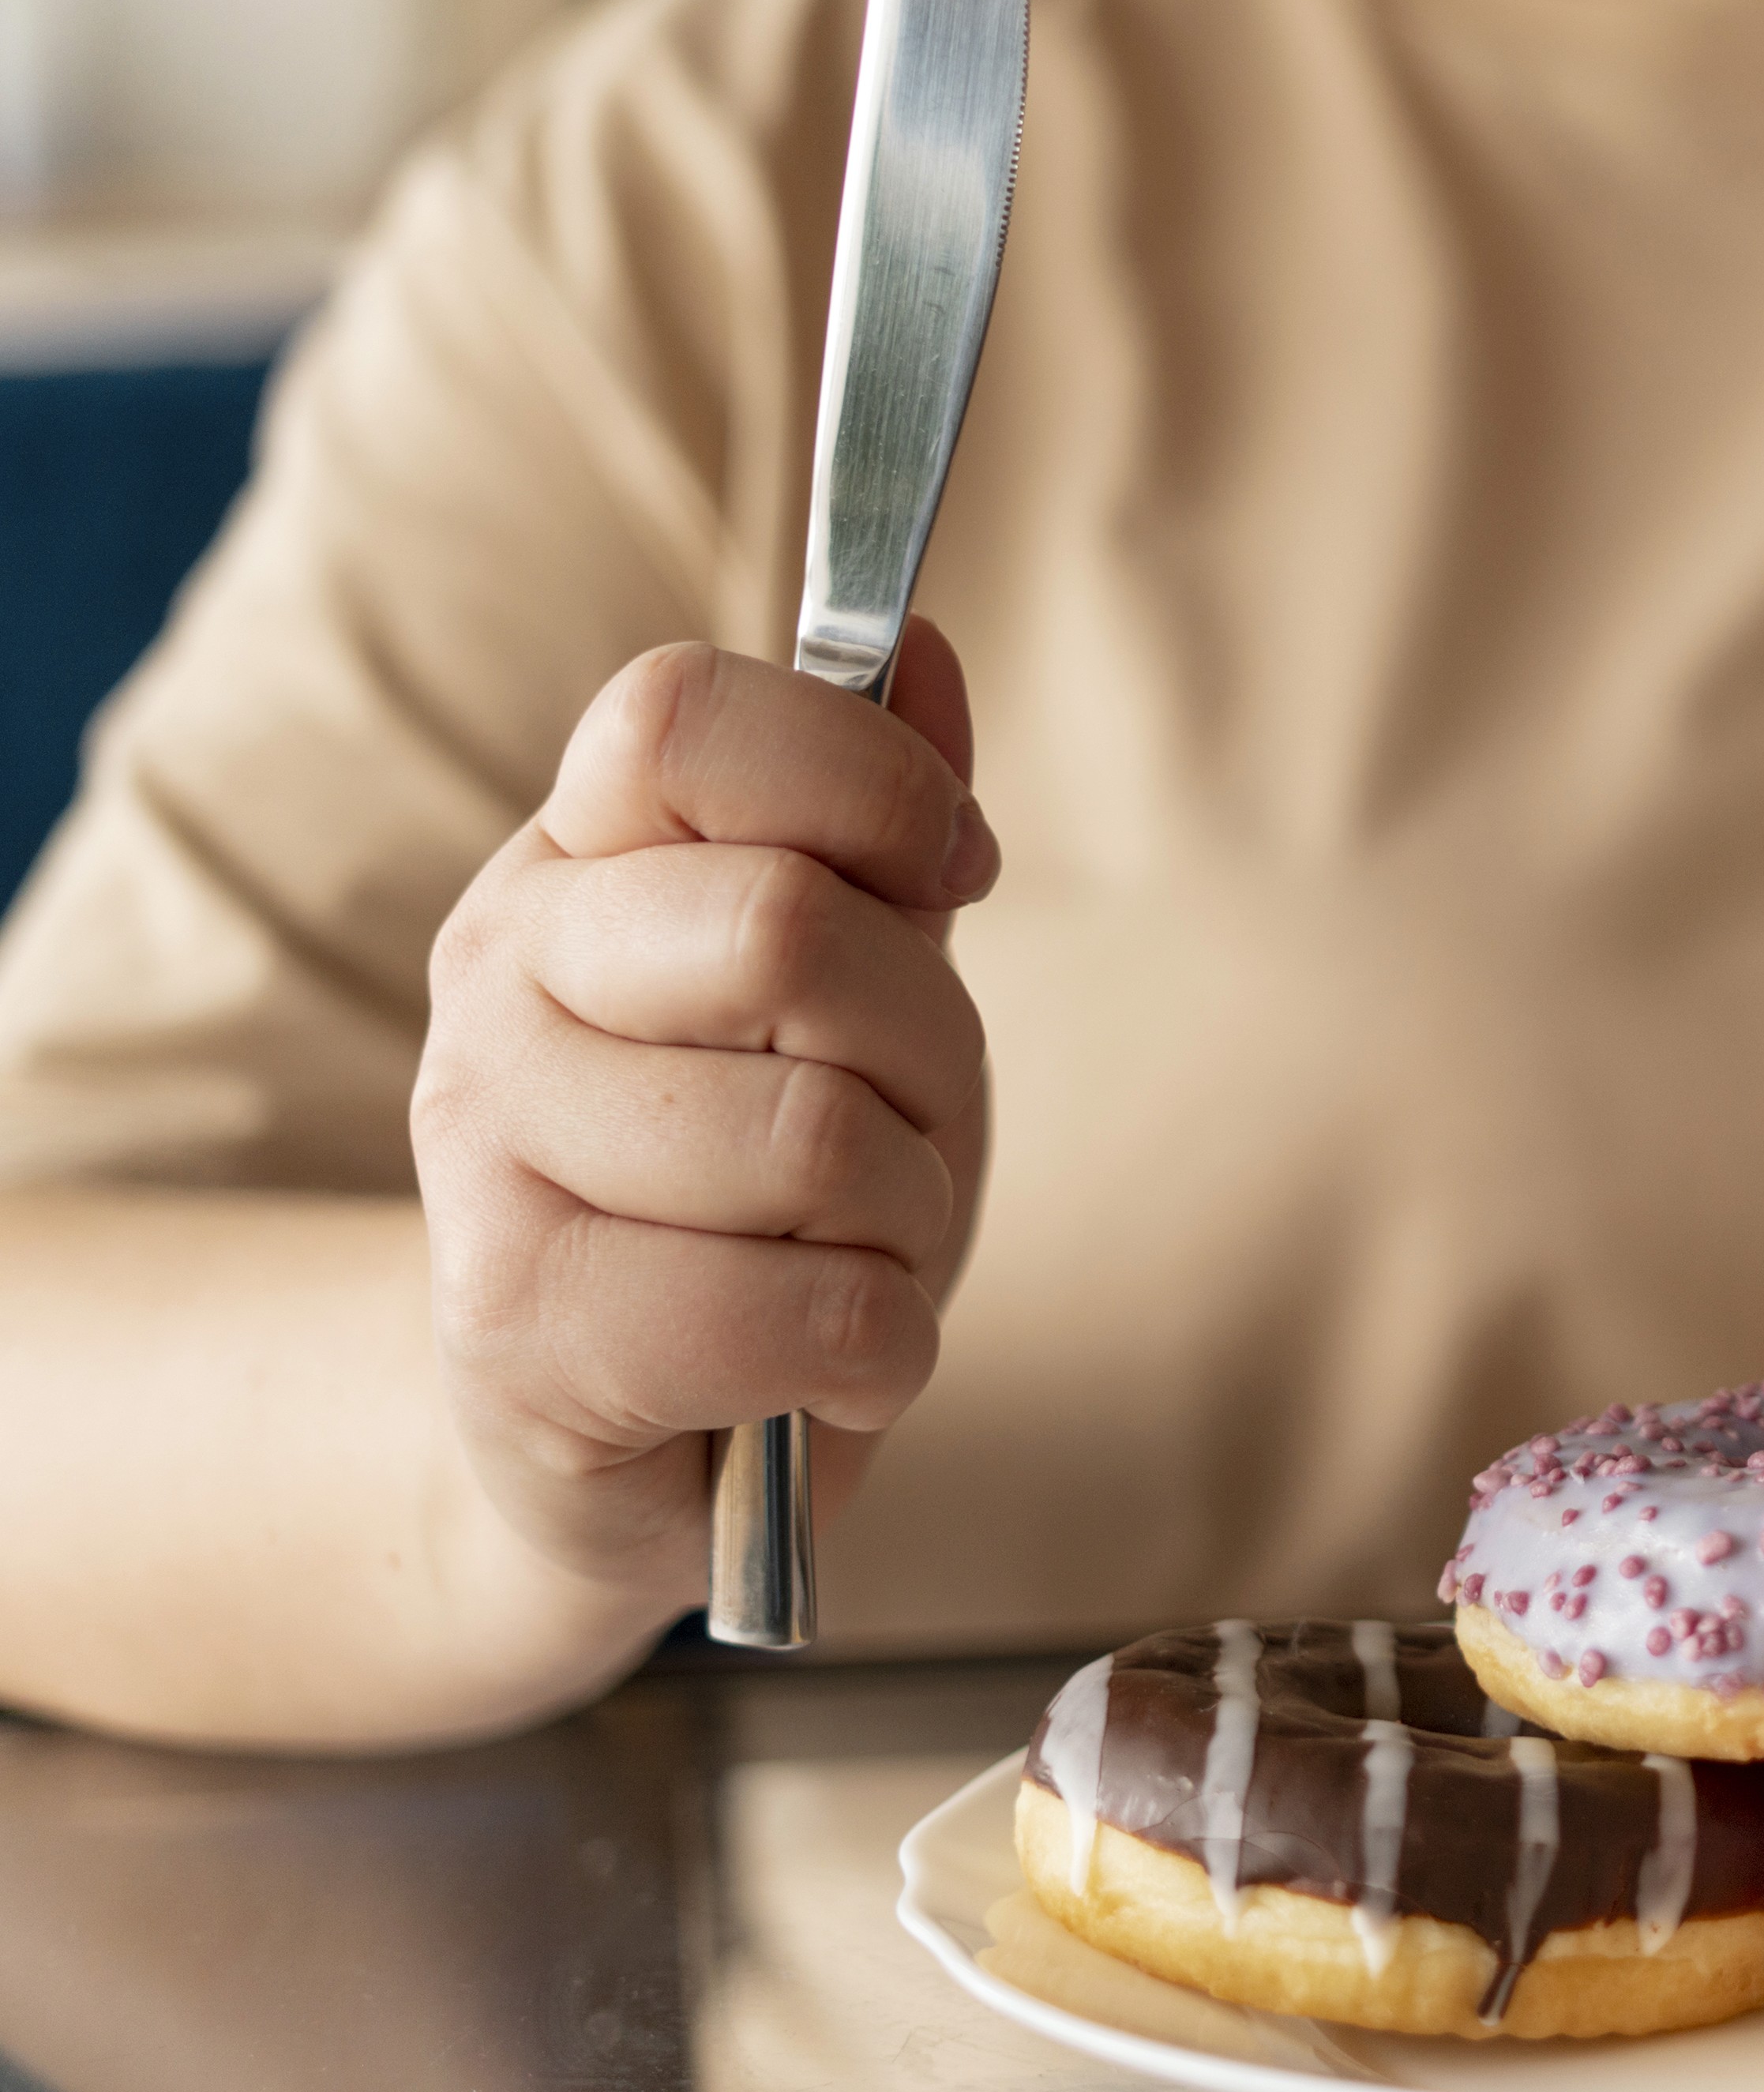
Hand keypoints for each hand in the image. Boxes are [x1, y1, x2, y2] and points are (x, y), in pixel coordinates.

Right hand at [413, 625, 995, 1595]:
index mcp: (573, 865)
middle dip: (922, 1047)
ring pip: (813, 1134)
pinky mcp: (521, 1334)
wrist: (639, 1446)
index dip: (866, 783)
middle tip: (899, 1125)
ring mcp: (485, 1156)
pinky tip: (829, 1361)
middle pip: (784, 927)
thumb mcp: (860, 992)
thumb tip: (916, 645)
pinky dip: (879, 1349)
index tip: (951, 871)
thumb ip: (881, 827)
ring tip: (846, 1251)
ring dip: (905, 1215)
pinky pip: (805, 1309)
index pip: (680, 720)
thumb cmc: (767, 1195)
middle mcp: (495, 981)